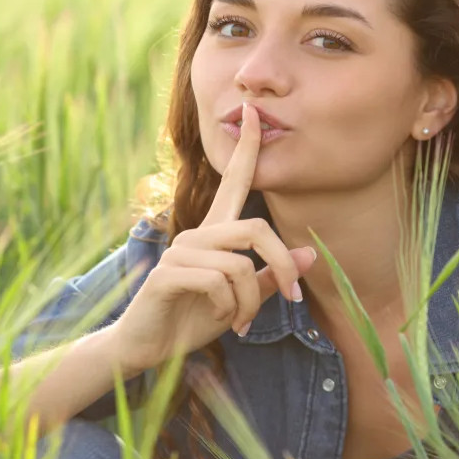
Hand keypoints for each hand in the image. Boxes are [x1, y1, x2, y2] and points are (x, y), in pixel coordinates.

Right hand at [106, 102, 316, 375]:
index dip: (245, 148)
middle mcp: (195, 235)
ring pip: (239, 264)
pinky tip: (220, 319)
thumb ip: (270, 276)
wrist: (147, 347)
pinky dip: (229, 308)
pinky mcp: (166, 273)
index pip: (232, 181)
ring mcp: (178, 252)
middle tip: (295, 297)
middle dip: (283, 265)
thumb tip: (311, 253)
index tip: (254, 112)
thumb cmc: (192, 319)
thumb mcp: (241, 301)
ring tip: (242, 322)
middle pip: (254, 229)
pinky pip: (216, 282)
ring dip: (250, 302)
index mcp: (213, 235)